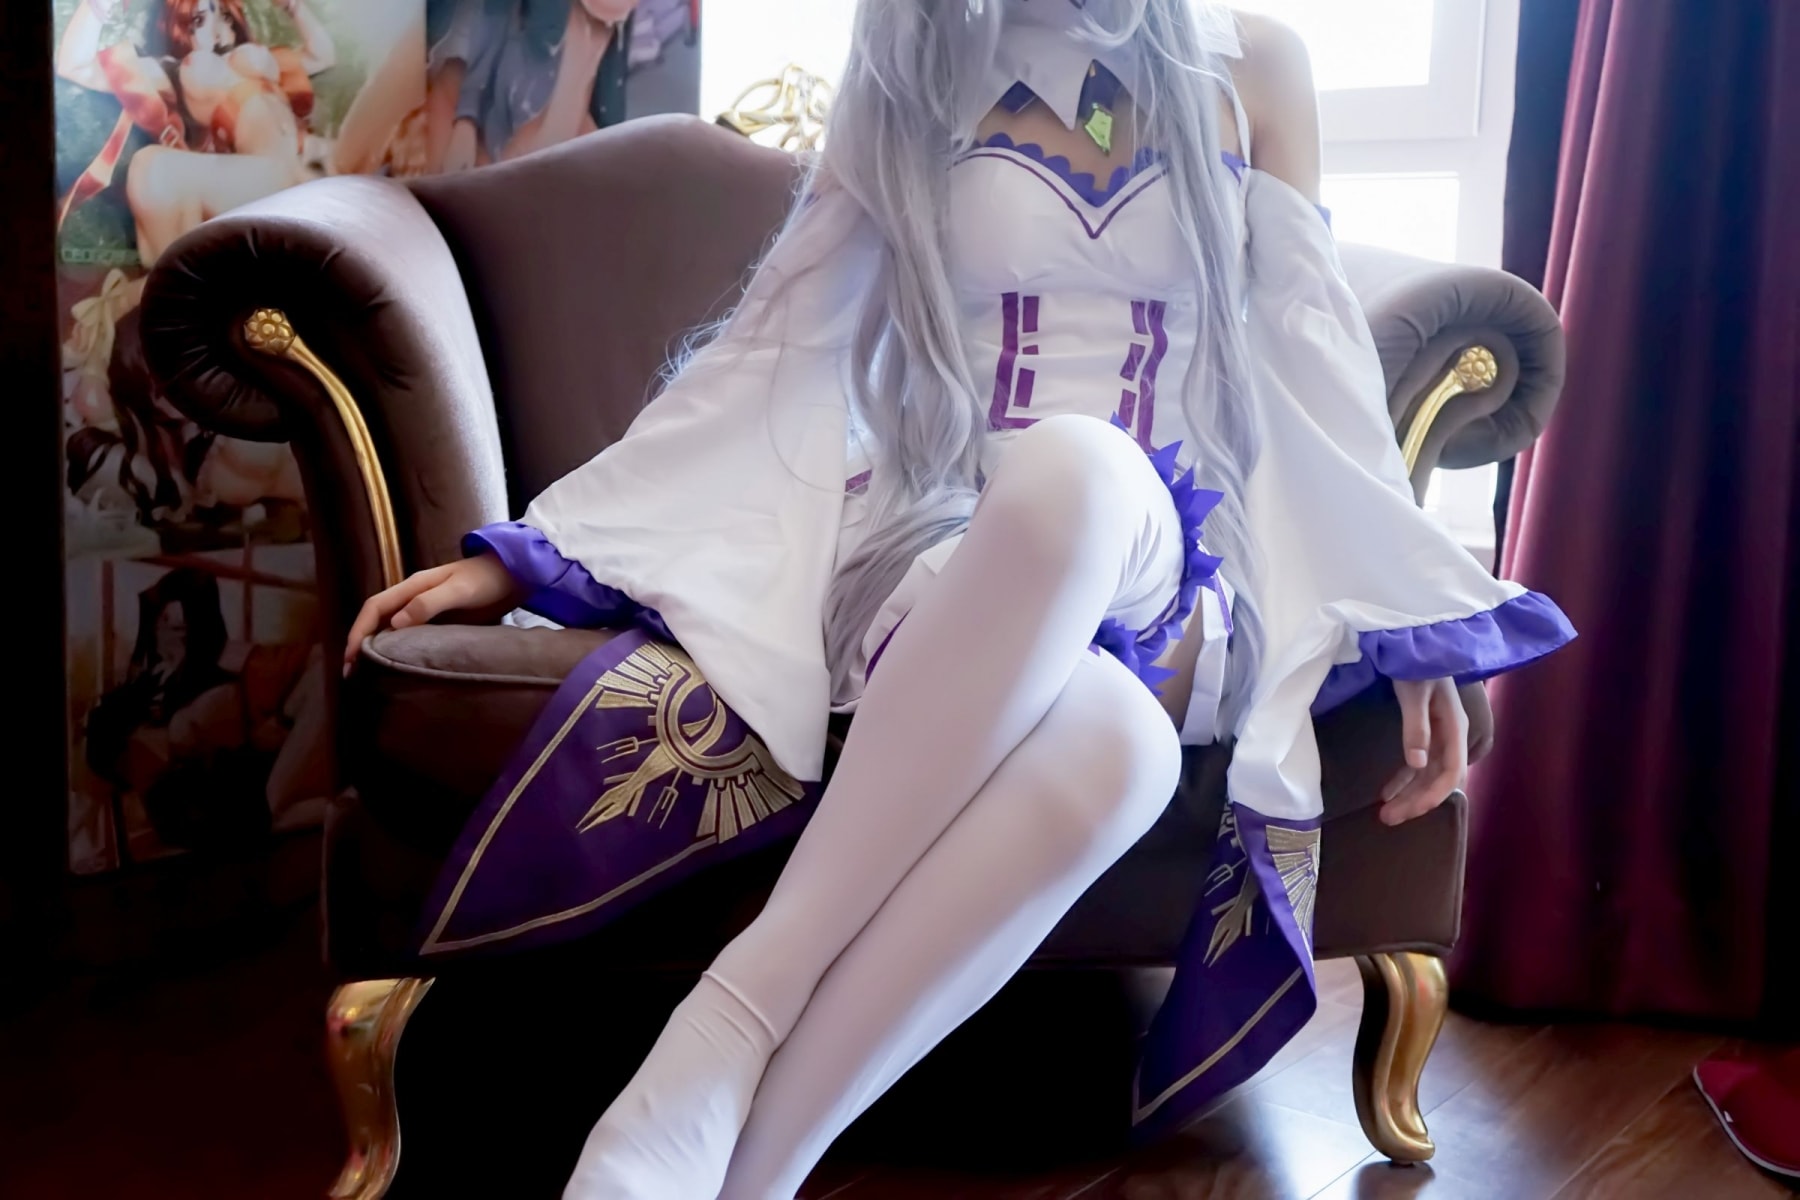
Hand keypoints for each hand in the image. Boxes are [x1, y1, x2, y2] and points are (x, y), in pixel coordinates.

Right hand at [342, 554, 522, 675]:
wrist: (514, 574)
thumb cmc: (486, 579)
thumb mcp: (459, 590)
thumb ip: (429, 602)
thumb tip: (395, 622)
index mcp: (413, 586)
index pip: (374, 607)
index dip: (358, 631)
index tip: (350, 658)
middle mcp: (412, 596)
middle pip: (376, 619)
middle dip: (359, 643)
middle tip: (351, 674)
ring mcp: (424, 608)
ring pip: (389, 627)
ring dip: (375, 648)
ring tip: (366, 674)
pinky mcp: (437, 619)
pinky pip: (409, 634)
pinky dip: (396, 649)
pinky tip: (396, 665)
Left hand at [1379, 677, 1467, 825]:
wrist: (1414, 643)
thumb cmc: (1416, 664)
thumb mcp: (1413, 693)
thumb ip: (1416, 727)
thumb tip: (1417, 764)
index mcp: (1455, 728)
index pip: (1451, 773)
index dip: (1432, 796)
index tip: (1409, 811)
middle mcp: (1451, 736)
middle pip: (1439, 779)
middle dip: (1416, 801)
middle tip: (1388, 819)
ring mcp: (1440, 735)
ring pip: (1428, 775)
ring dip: (1409, 794)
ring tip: (1385, 814)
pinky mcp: (1427, 732)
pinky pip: (1419, 763)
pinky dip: (1404, 779)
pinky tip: (1387, 792)